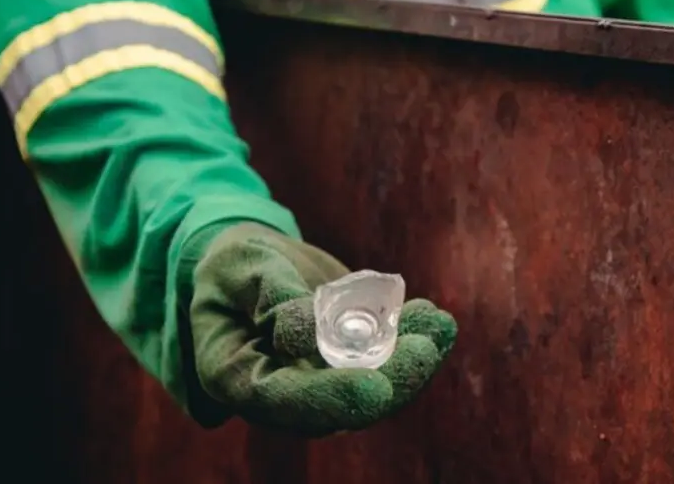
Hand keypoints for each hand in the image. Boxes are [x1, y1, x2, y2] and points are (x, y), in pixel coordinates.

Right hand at [188, 223, 456, 436]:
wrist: (253, 269)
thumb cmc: (237, 265)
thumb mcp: (243, 266)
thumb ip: (270, 297)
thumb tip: (303, 336)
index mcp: (236, 378)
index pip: (283, 402)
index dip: (331, 399)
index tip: (376, 387)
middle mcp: (281, 396)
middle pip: (339, 408)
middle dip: (390, 382)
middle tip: (424, 347)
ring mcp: (318, 388)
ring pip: (372, 392)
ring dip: (411, 364)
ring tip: (437, 323)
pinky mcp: (347, 372)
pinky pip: (385, 369)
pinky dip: (413, 346)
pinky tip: (436, 320)